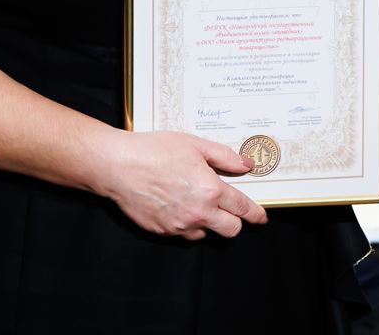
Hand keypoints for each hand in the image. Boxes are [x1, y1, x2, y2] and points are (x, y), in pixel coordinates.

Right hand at [95, 129, 269, 239]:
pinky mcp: (162, 232)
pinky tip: (178, 206)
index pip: (242, 209)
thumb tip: (247, 165)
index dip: (255, 214)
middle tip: (230, 210)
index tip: (261, 218)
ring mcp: (179, 226)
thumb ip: (225, 157)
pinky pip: (183, 233)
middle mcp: (198, 213)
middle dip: (235, 222)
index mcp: (211, 191)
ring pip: (205, 234)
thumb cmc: (154, 150)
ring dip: (208, 223)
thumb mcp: (195, 145)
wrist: (118, 166)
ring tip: (197, 202)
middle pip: (230, 230)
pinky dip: (186, 224)